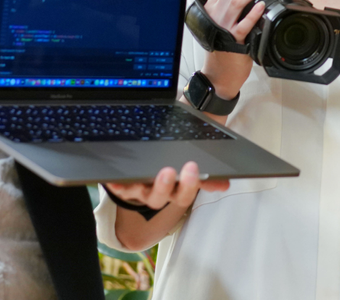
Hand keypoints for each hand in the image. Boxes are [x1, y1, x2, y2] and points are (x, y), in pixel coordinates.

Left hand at [104, 161, 228, 210]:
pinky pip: (118, 188)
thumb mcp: (197, 158)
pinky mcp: (124, 183)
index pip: (184, 195)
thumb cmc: (182, 153)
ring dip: (141, 187)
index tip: (194, 168)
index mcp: (177, 189)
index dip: (189, 186)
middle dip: (165, 187)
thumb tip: (225, 183)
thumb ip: (210, 171)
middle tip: (170, 171)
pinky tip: (114, 180)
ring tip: (144, 174)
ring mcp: (140, 189)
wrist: (164, 142)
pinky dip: (115, 185)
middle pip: (160, 198)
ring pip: (140, 194)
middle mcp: (158, 192)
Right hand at [199, 0, 273, 100]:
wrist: (219, 73)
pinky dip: (253, 14)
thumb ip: (234, 4)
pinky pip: (242, 25)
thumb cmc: (225, 45)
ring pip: (236, 1)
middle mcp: (216, 13)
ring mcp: (223, 26)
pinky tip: (262, 6)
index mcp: (213, 5)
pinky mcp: (231, 41)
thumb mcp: (225, 20)